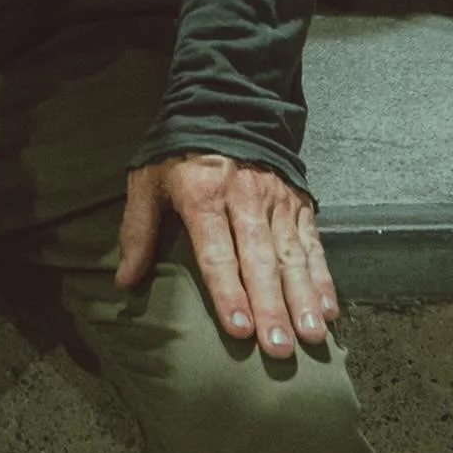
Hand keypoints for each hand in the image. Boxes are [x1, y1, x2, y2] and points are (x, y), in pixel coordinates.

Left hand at [116, 153, 338, 350]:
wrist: (225, 104)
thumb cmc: (179, 153)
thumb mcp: (148, 181)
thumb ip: (138, 230)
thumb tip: (124, 281)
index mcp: (204, 195)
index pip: (218, 252)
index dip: (228, 291)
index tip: (238, 328)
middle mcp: (245, 199)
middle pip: (260, 260)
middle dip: (271, 307)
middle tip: (278, 348)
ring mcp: (277, 200)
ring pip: (292, 256)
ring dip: (302, 298)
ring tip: (310, 336)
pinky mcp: (299, 202)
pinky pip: (313, 244)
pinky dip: (322, 277)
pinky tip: (328, 309)